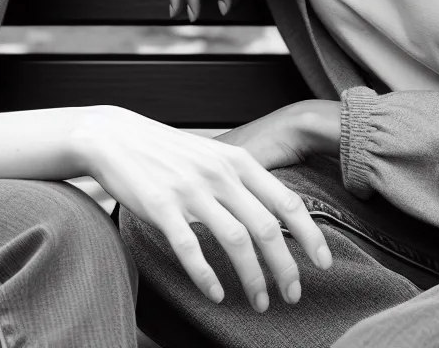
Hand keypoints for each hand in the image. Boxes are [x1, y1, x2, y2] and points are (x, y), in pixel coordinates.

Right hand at [74, 105, 331, 310]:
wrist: (115, 136)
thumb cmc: (167, 150)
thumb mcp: (213, 154)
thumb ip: (243, 179)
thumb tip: (277, 212)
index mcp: (237, 161)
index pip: (286, 201)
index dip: (310, 236)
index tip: (323, 264)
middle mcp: (219, 174)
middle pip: (266, 228)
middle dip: (286, 268)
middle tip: (293, 295)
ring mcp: (190, 189)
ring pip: (235, 241)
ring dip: (253, 279)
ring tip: (260, 302)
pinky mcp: (161, 206)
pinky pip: (191, 248)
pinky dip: (207, 276)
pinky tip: (216, 294)